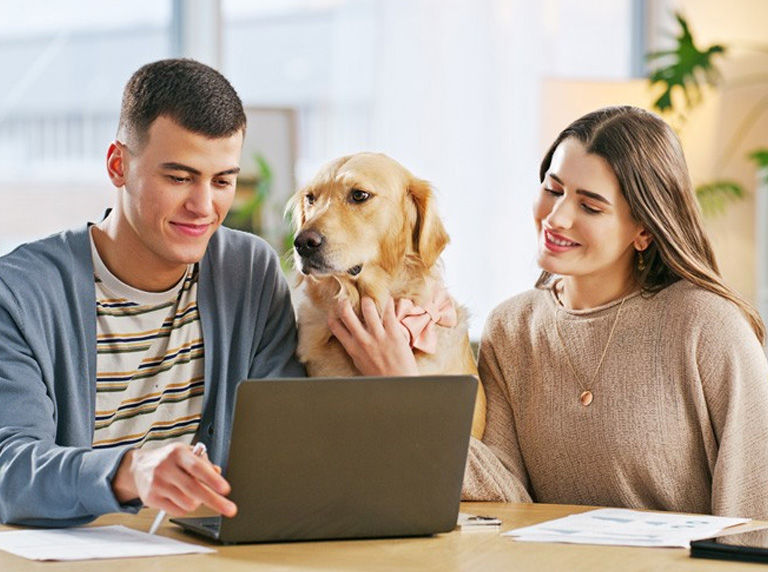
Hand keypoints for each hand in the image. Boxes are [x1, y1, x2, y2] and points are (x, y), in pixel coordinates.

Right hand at [112, 443, 236, 516]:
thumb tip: (218, 473)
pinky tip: (182, 499)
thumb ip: (204, 462)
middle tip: (230, 509)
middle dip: (215, 501)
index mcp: (177, 453)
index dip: (213, 479)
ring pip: (188, 503)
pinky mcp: (151, 499)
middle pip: (194, 489)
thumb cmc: (168, 459)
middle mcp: (166, 467)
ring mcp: (157, 484)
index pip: (197, 467)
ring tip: (195, 494)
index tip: (225, 489)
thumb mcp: (186, 453)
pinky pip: (177, 511)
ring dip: (198, 502)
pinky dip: (186, 508)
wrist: (138, 467)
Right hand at [328, 295, 418, 375]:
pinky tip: (388, 298)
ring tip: (370, 299)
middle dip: (345, 301)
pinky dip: (387, 302)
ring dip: (368, 300)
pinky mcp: (393, 333)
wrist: (398, 383)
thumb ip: (355, 349)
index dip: (333, 314)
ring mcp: (378, 335)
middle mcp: (362, 340)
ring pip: (367, 307)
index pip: (335, 326)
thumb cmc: (380, 375)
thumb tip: (350, 337)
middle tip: (349, 297)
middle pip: (346, 312)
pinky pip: (389, 311)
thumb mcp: (360, 363)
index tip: (335, 308)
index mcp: (352, 348)